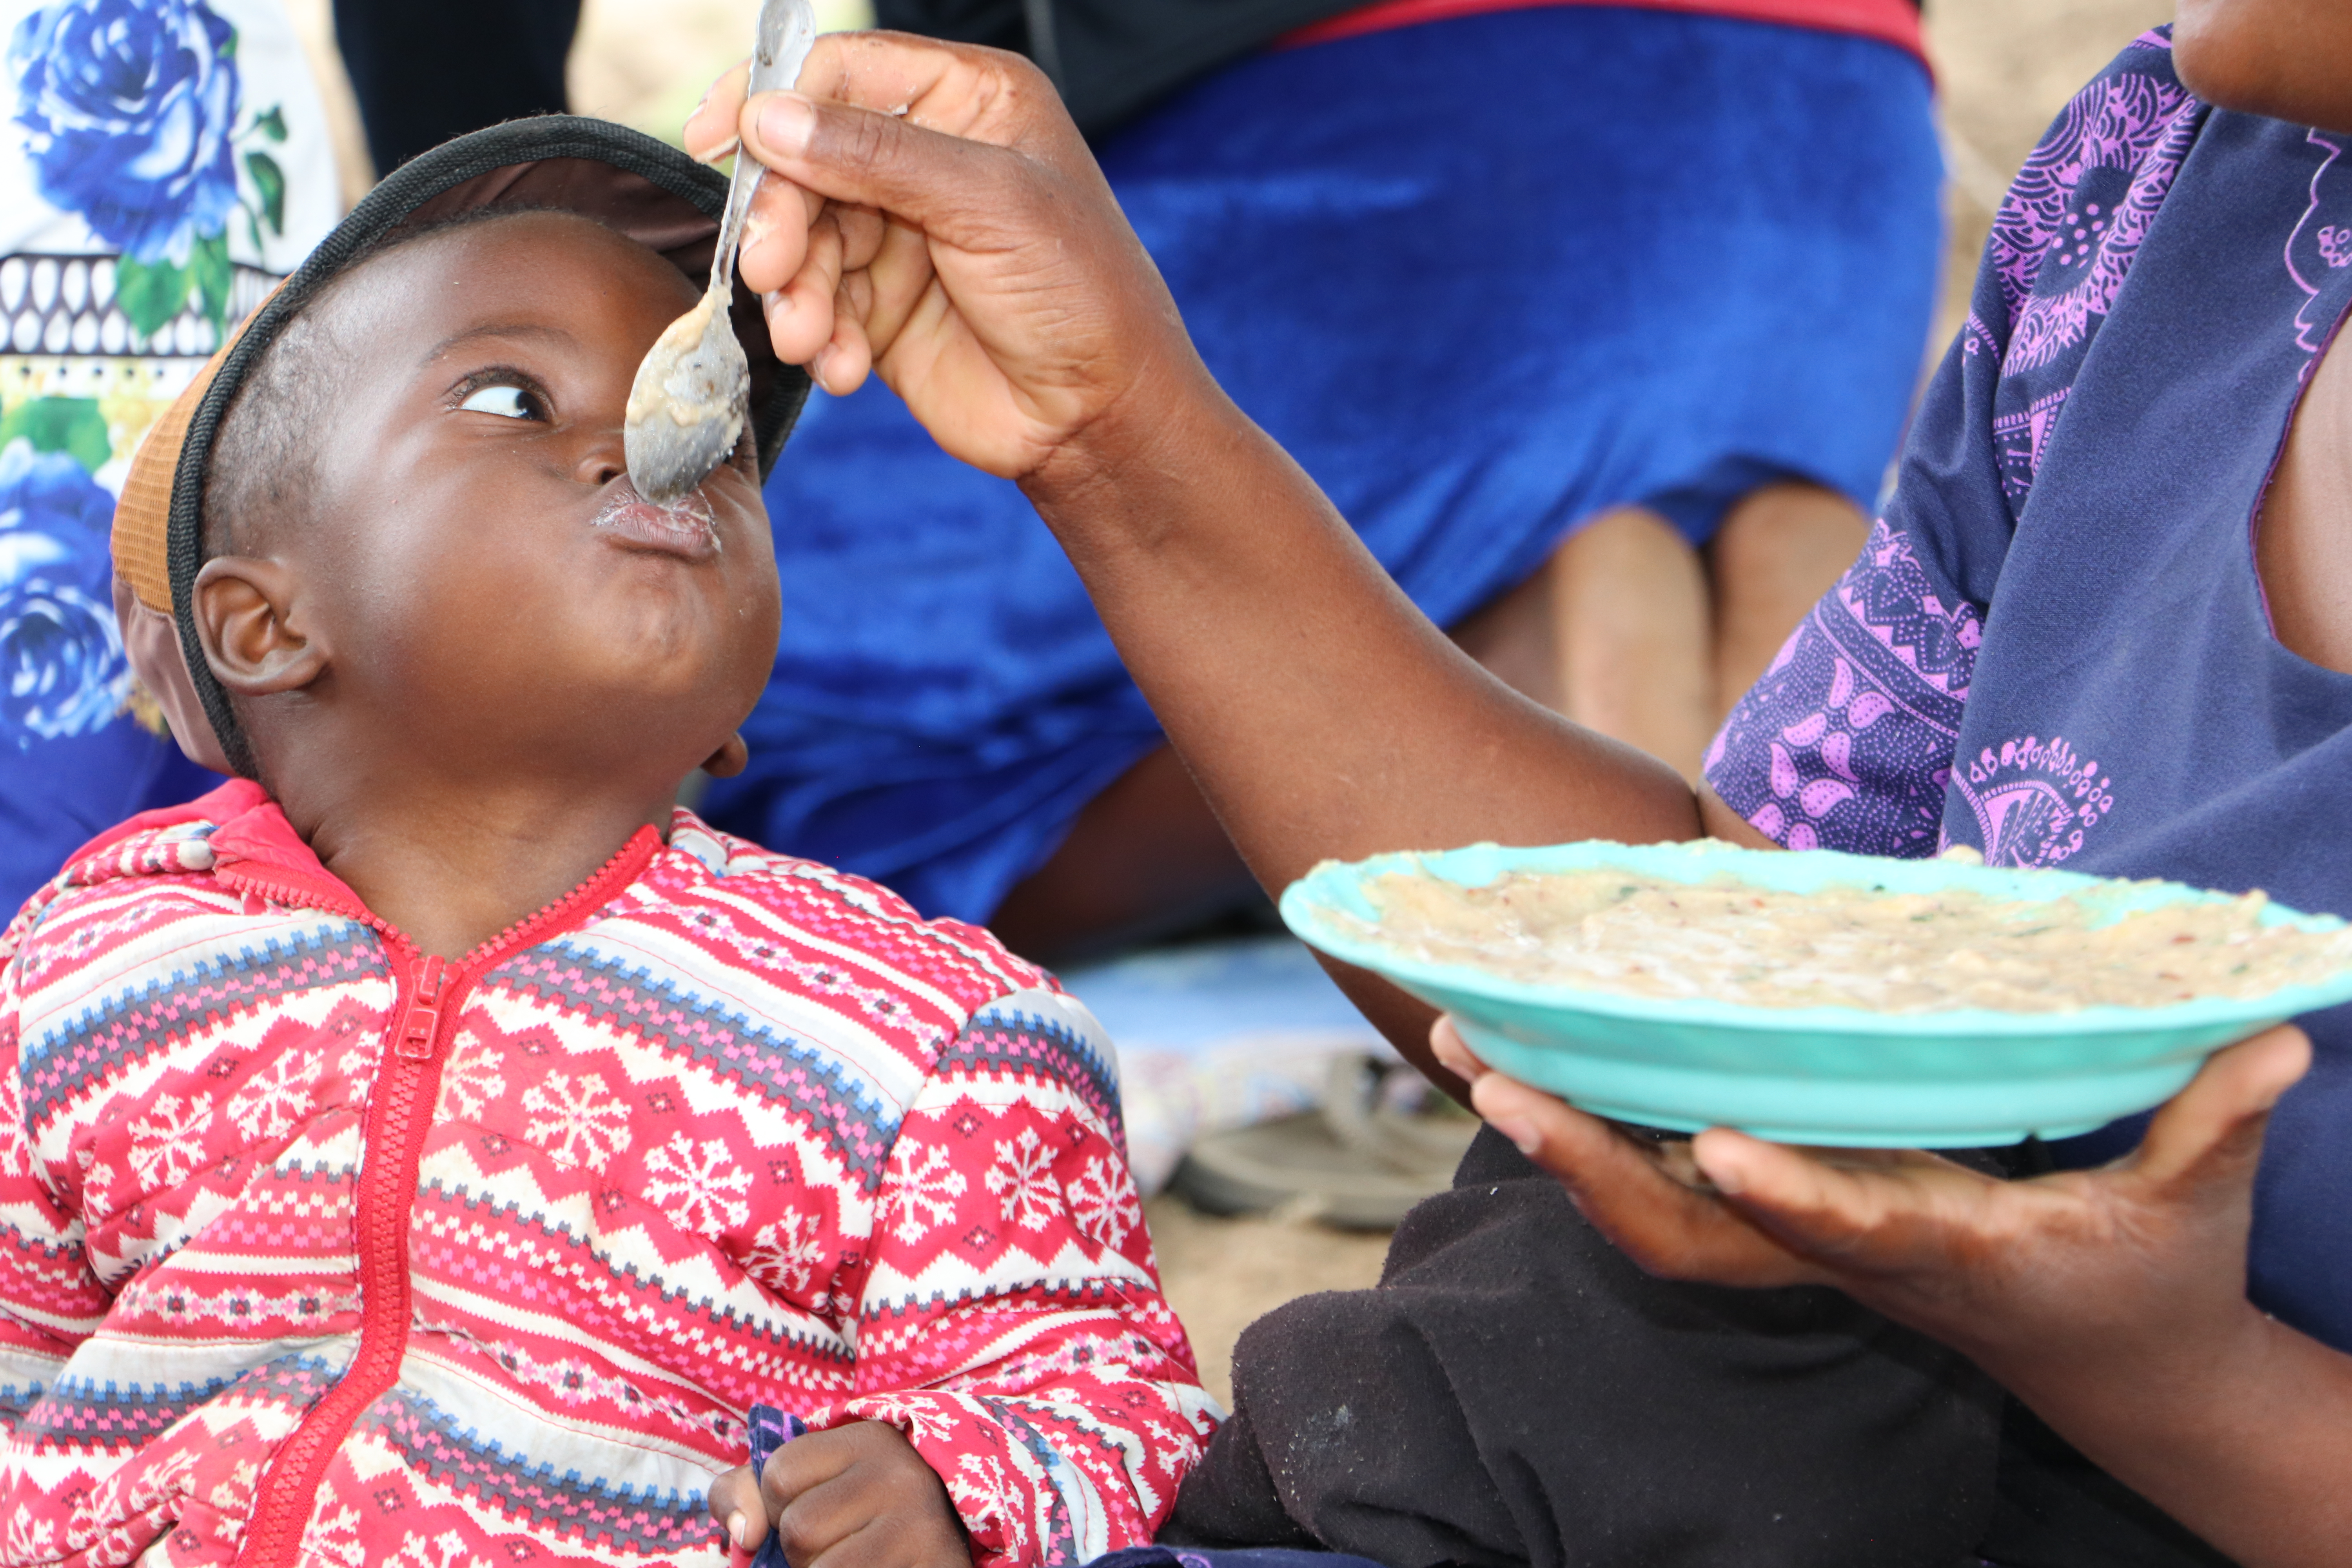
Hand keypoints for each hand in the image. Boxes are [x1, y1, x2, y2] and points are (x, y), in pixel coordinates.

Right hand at [684, 33, 1220, 485]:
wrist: (1099, 418)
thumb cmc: (1081, 294)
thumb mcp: (989, 204)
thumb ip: (878, 155)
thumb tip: (772, 118)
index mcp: (968, 101)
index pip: (842, 72)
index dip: (773, 100)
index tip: (720, 141)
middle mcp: (928, 159)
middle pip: (806, 160)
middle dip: (781, 218)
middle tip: (770, 268)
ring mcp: (901, 233)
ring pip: (803, 238)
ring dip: (794, 291)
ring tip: (806, 337)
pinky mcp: (883, 306)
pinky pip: (819, 304)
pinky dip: (819, 337)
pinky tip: (844, 369)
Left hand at [707, 1419, 968, 1567]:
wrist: (941, 1536)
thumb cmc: (853, 1511)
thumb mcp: (800, 1483)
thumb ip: (743, 1492)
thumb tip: (743, 1536)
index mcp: (866, 1440)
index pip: (778, 1476)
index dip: (775, 1505)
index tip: (808, 1506)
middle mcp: (900, 1475)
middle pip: (799, 1529)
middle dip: (800, 1551)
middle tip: (834, 1543)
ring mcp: (922, 1526)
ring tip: (852, 1560)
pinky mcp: (937, 1565)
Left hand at [1432, 1017, 2305, 1370]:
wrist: (2119, 1371)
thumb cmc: (2152, 1280)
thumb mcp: (2193, 1206)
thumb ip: (2217, 1121)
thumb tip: (2277, 1040)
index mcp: (1945, 1252)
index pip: (1850, 1230)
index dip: (1790, 1197)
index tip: (1717, 1149)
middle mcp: (1849, 1253)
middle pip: (1692, 1236)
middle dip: (1589, 1166)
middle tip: (1496, 1078)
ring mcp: (1809, 1245)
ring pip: (1654, 1216)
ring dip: (1564, 1144)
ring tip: (1473, 1057)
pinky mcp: (1795, 1226)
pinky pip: (1670, 1193)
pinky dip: (1599, 1142)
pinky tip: (1538, 1075)